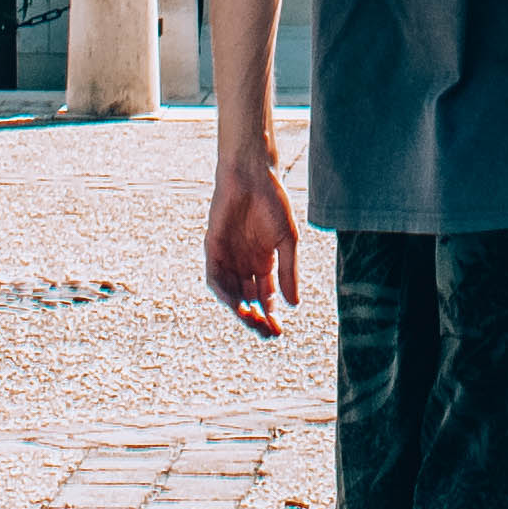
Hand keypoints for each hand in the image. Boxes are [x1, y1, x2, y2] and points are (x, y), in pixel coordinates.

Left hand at [204, 144, 300, 338]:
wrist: (251, 175)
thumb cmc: (272, 202)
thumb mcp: (286, 241)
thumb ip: (288, 272)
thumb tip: (294, 305)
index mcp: (263, 262)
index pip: (265, 297)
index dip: (271, 315)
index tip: (278, 332)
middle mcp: (244, 263)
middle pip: (248, 300)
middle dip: (256, 318)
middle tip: (265, 333)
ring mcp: (228, 257)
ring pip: (231, 293)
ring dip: (240, 310)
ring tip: (252, 321)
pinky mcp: (213, 248)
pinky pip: (214, 277)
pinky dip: (223, 292)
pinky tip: (234, 303)